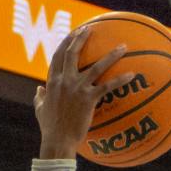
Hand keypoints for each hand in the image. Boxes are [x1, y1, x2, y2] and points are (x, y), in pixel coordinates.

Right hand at [33, 25, 133, 158]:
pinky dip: (120, 79)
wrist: (57, 141)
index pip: (58, 56)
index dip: (66, 43)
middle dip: (82, 38)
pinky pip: (108, 86)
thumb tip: (38, 89)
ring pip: (96, 66)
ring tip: (123, 47)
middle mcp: (64, 81)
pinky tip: (132, 74)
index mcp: (52, 82)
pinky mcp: (88, 99)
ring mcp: (77, 88)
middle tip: (91, 28)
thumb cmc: (49, 128)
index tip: (73, 33)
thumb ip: (39, 97)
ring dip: (111, 55)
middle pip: (73, 53)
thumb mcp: (40, 110)